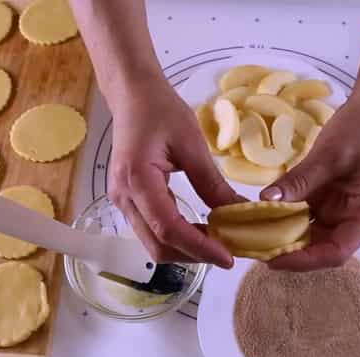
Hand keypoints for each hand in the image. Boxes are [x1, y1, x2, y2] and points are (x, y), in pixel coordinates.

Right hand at [106, 75, 238, 267]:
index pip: (169, 228)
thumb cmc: (160, 110)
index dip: (200, 248)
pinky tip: (200, 231)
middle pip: (158, 245)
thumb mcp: (192, 144)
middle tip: (229, 252)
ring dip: (185, 249)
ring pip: (153, 243)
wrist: (132, 95)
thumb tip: (238, 213)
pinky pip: (151, 231)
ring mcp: (122, 201)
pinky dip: (176, 238)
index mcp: (138, 180)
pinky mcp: (128, 200)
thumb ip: (212, 183)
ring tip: (218, 243)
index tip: (228, 257)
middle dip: (194, 255)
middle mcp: (124, 197)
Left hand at [261, 96, 359, 270]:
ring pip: (310, 234)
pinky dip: (285, 218)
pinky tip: (263, 217)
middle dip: (291, 252)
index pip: (337, 251)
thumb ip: (300, 180)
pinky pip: (305, 215)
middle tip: (256, 250)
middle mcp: (352, 218)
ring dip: (285, 237)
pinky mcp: (326, 199)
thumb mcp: (329, 155)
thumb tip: (265, 201)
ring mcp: (338, 209)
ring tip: (255, 238)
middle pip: (322, 248)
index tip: (274, 259)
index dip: (306, 260)